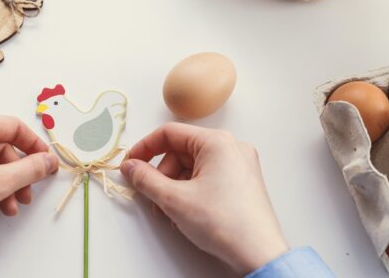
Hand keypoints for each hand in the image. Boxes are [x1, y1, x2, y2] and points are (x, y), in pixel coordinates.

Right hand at [120, 123, 287, 274]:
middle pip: (181, 152)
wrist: (258, 253)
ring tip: (171, 212)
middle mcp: (232, 148)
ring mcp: (240, 165)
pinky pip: (208, 177)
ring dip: (175, 187)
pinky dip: (192, 191)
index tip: (130, 164)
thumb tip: (130, 167)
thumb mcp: (174, 199)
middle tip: (153, 197)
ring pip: (193, 167)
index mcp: (217, 142)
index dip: (144, 148)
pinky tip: (188, 213)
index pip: (169, 133)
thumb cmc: (224, 223)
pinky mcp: (243, 182)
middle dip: (162, 175)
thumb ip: (145, 179)